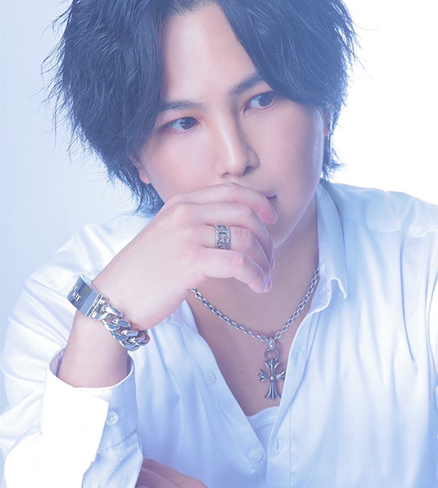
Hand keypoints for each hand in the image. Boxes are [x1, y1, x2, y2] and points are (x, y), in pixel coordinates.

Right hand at [93, 182, 277, 330]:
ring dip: (264, 262)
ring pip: (246, 239)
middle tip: (270, 260)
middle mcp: (185, 213)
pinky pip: (238, 264)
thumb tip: (230, 230)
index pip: (231, 190)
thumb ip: (194, 225)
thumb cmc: (142, 273)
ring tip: (265, 279)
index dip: (259, 202)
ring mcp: (187, 236)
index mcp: (181, 203)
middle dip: (266, 239)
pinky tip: (259, 287)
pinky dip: (256, 276)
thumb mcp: (166, 235)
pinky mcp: (190, 262)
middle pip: (245, 213)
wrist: (114, 297)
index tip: (272, 220)